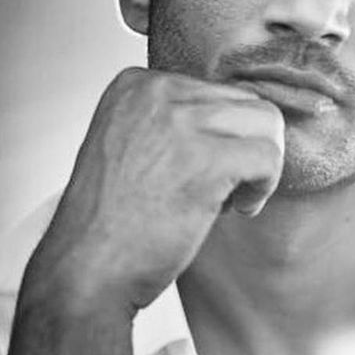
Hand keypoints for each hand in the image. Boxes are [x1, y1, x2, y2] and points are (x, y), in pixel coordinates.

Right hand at [19, 67, 284, 314]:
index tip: (200, 171)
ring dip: (262, 165)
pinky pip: (268, 157)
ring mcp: (178, 123)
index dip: (223, 137)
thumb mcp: (136, 144)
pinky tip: (240, 209)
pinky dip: (264, 186)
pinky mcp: (204, 160)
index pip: (220, 91)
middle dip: (247, 148)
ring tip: (234, 198)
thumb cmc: (116, 221)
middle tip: (223, 189)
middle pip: (248, 103)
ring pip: (267, 123)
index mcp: (136, 84)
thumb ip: (179, 120)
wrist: (86, 271)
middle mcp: (154, 91)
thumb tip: (248, 115)